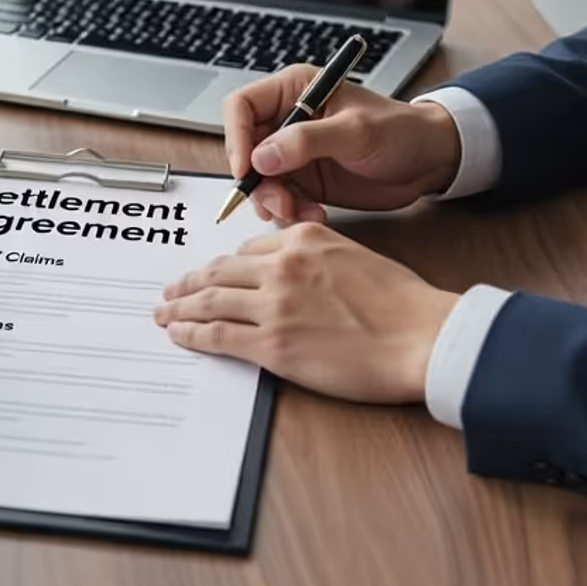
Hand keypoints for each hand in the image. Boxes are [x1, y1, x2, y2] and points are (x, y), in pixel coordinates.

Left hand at [152, 224, 456, 403]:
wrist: (423, 337)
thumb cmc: (402, 303)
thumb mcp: (353, 255)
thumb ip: (312, 255)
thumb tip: (282, 267)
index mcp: (302, 239)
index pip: (245, 250)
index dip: (220, 266)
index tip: (207, 275)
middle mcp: (282, 267)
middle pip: (217, 273)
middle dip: (188, 283)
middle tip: (170, 291)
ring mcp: (274, 307)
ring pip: (209, 302)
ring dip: (179, 308)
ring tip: (164, 313)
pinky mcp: (273, 346)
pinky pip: (218, 337)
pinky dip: (192, 335)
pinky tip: (180, 336)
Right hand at [223, 65, 462, 223]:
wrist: (429, 161)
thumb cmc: (401, 131)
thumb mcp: (356, 132)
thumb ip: (307, 141)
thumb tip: (260, 157)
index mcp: (295, 90)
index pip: (242, 107)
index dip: (236, 136)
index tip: (245, 168)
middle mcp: (288, 119)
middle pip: (245, 148)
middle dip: (257, 180)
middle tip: (279, 203)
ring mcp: (294, 152)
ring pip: (259, 179)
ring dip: (273, 201)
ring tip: (299, 213)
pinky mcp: (304, 179)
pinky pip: (280, 198)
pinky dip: (290, 211)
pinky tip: (314, 215)